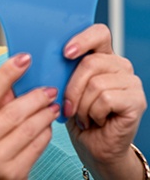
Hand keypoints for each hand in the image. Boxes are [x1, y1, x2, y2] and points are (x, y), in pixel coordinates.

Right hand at [0, 53, 59, 179]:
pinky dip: (45, 133)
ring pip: (29, 128)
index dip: (7, 73)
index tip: (23, 58)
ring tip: (51, 105)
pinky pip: (36, 147)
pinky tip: (47, 126)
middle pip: (13, 111)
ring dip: (44, 113)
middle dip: (35, 96)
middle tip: (48, 89)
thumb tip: (11, 85)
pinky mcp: (13, 175)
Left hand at [63, 24, 146, 178]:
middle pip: (90, 62)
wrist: (93, 147)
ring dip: (82, 105)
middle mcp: (119, 65)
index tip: (66, 53)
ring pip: (96, 83)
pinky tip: (96, 120)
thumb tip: (42, 58)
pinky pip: (105, 99)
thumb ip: (61, 69)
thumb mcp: (63, 88)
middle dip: (72, 88)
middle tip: (69, 106)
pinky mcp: (136, 100)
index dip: (82, 39)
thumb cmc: (77, 116)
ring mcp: (131, 82)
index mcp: (101, 56)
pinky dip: (93, 113)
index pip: (99, 33)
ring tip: (84, 115)